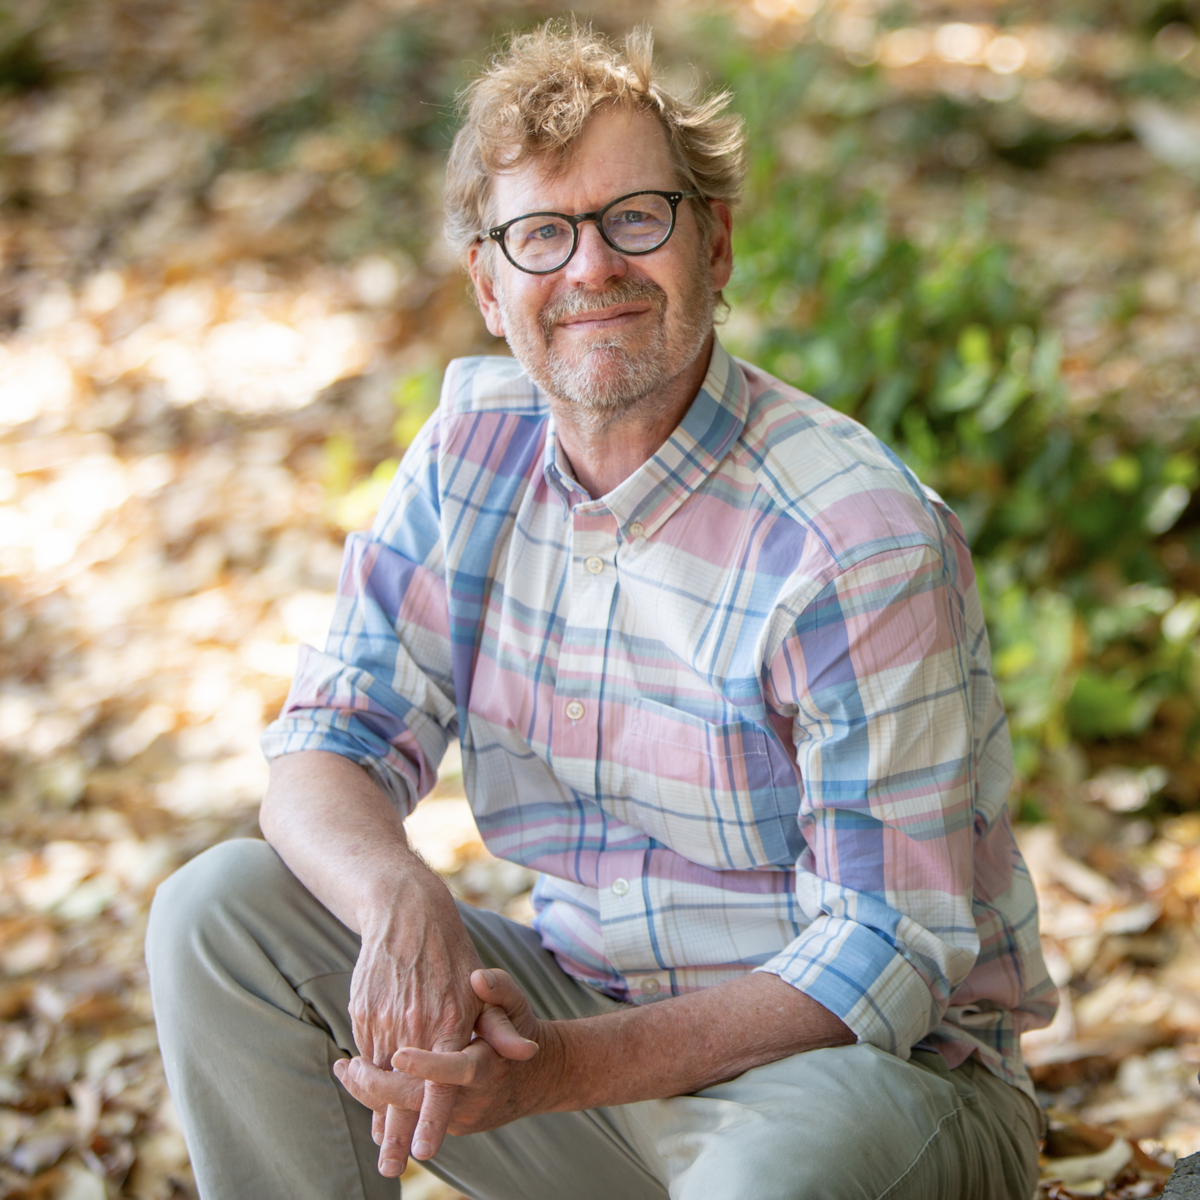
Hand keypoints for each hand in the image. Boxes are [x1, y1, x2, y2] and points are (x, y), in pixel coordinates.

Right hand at [348, 879, 529, 1173]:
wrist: (406, 913)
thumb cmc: (453, 955)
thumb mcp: (484, 989)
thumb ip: (502, 1026)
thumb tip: (526, 1053)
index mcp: (449, 1020)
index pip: (441, 1081)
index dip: (432, 1117)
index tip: (427, 1152)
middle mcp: (415, 1022)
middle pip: (402, 1089)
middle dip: (395, 1132)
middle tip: (391, 1167)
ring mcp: (385, 1017)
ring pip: (379, 1074)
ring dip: (379, 1106)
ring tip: (381, 1142)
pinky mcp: (363, 1010)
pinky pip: (365, 1051)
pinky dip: (368, 1075)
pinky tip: (370, 1093)